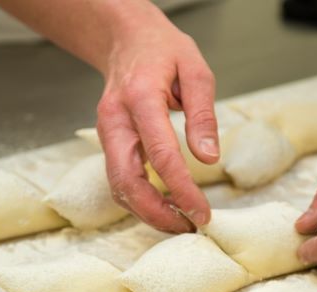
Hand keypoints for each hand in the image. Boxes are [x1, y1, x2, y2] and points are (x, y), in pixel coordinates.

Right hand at [95, 6, 217, 232]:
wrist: (126, 39)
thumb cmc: (163, 51)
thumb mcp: (195, 69)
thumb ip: (202, 114)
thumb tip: (209, 158)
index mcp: (140, 98)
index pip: (161, 155)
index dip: (182, 189)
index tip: (202, 211)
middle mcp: (116, 121)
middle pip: (127, 182)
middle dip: (157, 213)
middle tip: (189, 226)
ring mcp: (107, 134)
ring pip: (118, 188)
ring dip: (148, 212)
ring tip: (181, 222)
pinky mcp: (109, 144)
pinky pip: (120, 181)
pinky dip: (141, 201)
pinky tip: (167, 207)